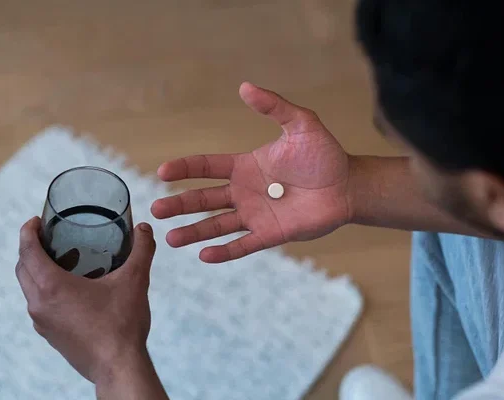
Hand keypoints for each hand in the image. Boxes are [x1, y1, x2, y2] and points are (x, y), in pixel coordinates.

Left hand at [15, 217, 156, 383]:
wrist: (118, 366)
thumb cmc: (121, 323)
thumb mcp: (135, 280)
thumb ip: (141, 250)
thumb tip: (145, 229)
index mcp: (52, 287)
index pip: (27, 251)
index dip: (28, 232)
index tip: (36, 221)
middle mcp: (39, 304)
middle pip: (23, 269)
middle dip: (30, 249)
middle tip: (49, 237)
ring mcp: (42, 322)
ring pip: (29, 289)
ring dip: (37, 271)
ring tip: (62, 261)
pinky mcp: (51, 335)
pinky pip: (40, 305)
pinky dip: (46, 291)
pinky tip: (72, 290)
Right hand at [152, 82, 351, 262]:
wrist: (347, 185)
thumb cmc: (324, 155)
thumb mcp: (300, 123)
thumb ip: (273, 107)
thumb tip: (244, 87)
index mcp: (245, 166)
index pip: (207, 167)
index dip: (185, 169)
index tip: (163, 172)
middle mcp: (244, 192)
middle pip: (204, 199)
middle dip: (180, 205)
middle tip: (156, 210)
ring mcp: (255, 215)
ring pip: (217, 225)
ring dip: (194, 231)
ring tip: (170, 238)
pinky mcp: (270, 234)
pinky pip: (243, 245)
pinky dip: (224, 251)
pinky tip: (204, 255)